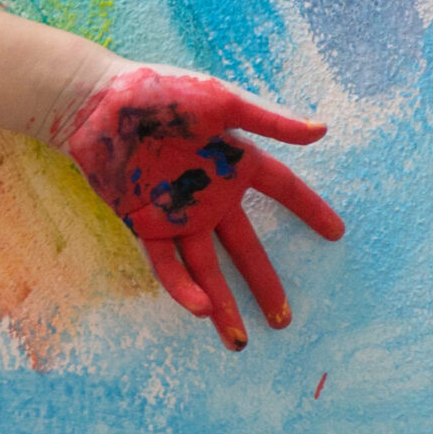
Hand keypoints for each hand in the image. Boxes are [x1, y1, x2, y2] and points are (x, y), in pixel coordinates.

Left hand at [51, 63, 344, 348]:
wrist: (95, 102)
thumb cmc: (158, 91)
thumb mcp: (220, 100)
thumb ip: (269, 120)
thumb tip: (322, 131)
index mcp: (233, 161)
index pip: (283, 189)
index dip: (309, 209)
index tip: (337, 233)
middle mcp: (209, 193)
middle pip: (245, 247)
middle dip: (265, 284)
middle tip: (285, 320)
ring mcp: (176, 212)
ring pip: (205, 267)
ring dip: (223, 304)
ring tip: (241, 342)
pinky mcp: (142, 221)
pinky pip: (166, 262)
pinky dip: (182, 287)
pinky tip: (201, 309)